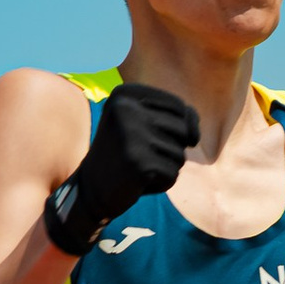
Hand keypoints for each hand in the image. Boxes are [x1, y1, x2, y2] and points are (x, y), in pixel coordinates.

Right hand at [42, 82, 200, 257]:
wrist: (90, 190)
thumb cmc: (124, 154)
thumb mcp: (145, 125)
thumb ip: (180, 118)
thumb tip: (194, 135)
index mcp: (126, 93)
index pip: (180, 108)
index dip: (173, 129)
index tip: (140, 138)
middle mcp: (127, 109)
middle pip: (183, 130)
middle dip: (168, 150)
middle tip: (136, 155)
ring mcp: (131, 135)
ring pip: (180, 154)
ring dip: (164, 167)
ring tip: (136, 168)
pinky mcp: (138, 162)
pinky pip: (173, 174)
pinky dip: (160, 183)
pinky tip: (137, 182)